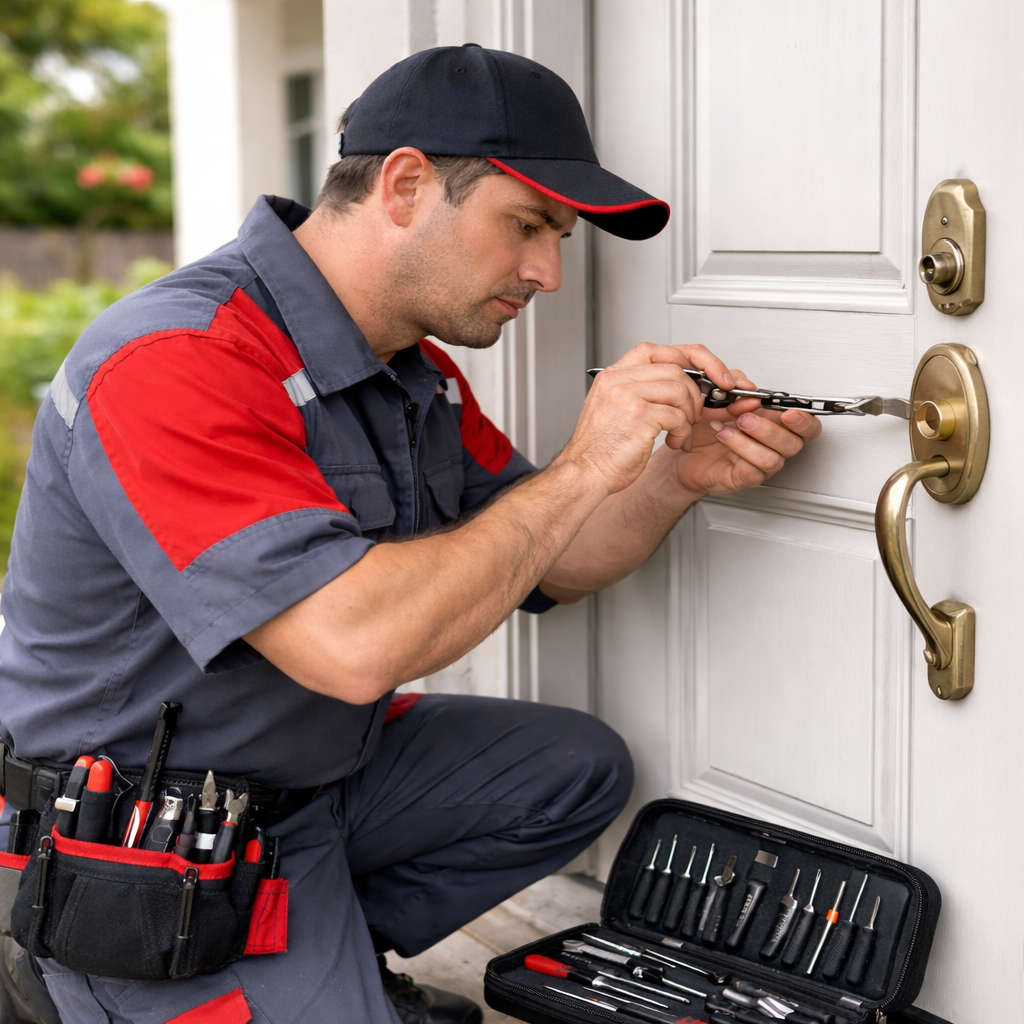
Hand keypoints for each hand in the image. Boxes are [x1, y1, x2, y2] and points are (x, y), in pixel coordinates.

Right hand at [558, 343, 737, 495]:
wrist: (584, 474)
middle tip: (695, 412)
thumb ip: (639, 390)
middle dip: (695, 391)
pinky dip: (683, 432)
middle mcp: (618, 380)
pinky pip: (678, 416)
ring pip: (680, 389)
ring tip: (681, 430)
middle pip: (675, 367)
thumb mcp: (614, 409)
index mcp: (613, 375)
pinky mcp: (639, 415)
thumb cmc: (601, 449)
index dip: (689, 358)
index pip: (658, 350)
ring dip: (690, 413)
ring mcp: (627, 395)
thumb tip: (680, 382)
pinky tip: (673, 442)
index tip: (707, 373)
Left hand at [669, 372, 822, 495]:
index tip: (789, 412)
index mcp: (775, 423)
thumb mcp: (720, 398)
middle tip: (747, 417)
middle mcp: (773, 445)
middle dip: (772, 428)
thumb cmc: (706, 425)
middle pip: (795, 443)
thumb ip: (737, 389)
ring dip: (751, 439)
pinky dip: (738, 448)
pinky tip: (722, 436)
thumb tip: (749, 390)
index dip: (805, 420)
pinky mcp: (746, 477)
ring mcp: (761, 463)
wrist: (684, 447)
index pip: (807, 426)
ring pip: (773, 458)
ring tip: (728, 427)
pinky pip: (754, 469)